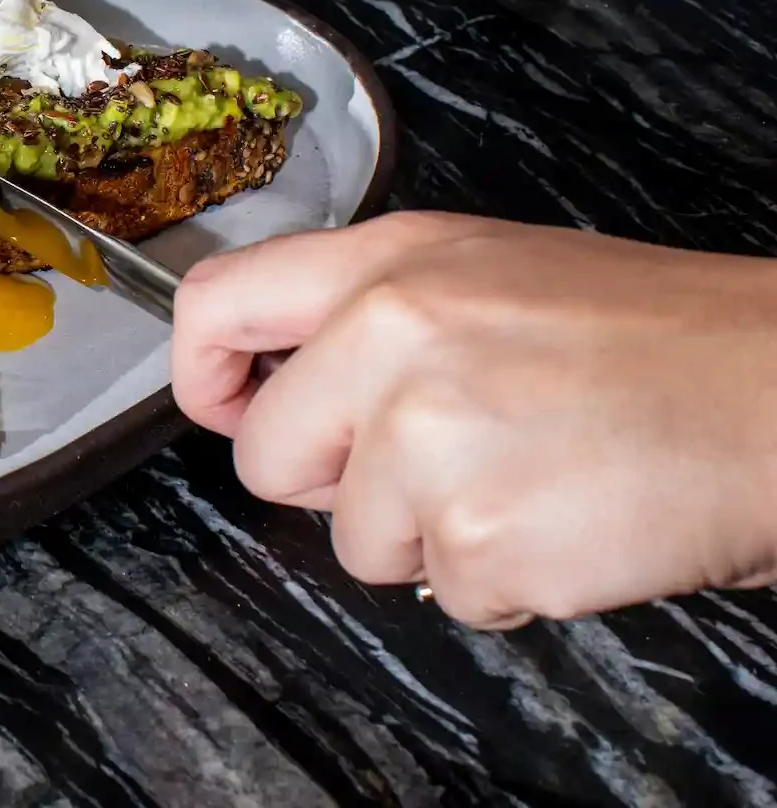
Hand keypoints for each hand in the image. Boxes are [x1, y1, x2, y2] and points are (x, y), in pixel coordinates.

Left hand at [171, 212, 776, 627]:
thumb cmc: (654, 340)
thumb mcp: (491, 274)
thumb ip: (370, 319)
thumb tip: (279, 391)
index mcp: (389, 263)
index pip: (216, 306)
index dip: (201, 375)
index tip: (230, 409)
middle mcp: (391, 338)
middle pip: (266, 457)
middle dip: (335, 483)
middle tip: (441, 460)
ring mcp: (431, 441)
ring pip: (355, 541)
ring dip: (435, 536)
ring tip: (534, 476)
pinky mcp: (481, 537)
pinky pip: (446, 592)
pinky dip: (505, 580)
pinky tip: (570, 520)